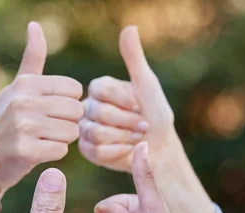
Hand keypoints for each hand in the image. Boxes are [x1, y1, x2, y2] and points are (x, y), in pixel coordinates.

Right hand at [0, 22, 82, 190]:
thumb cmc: (7, 122)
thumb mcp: (16, 88)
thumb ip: (32, 58)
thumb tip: (35, 25)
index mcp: (25, 84)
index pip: (75, 89)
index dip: (67, 103)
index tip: (49, 111)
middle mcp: (23, 101)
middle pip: (76, 110)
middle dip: (67, 122)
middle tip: (46, 129)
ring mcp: (24, 127)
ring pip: (72, 131)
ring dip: (61, 139)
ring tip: (41, 140)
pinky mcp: (27, 151)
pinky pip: (62, 150)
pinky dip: (53, 154)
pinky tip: (36, 153)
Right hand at [79, 26, 174, 172]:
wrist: (159, 148)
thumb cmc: (155, 115)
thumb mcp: (146, 85)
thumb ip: (134, 59)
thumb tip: (129, 28)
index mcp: (100, 88)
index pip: (100, 89)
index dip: (123, 100)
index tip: (139, 105)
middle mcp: (88, 106)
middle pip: (99, 113)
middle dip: (127, 122)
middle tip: (143, 125)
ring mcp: (85, 128)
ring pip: (97, 133)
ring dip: (124, 137)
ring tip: (136, 138)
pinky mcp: (87, 150)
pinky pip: (96, 151)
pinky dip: (117, 152)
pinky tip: (127, 150)